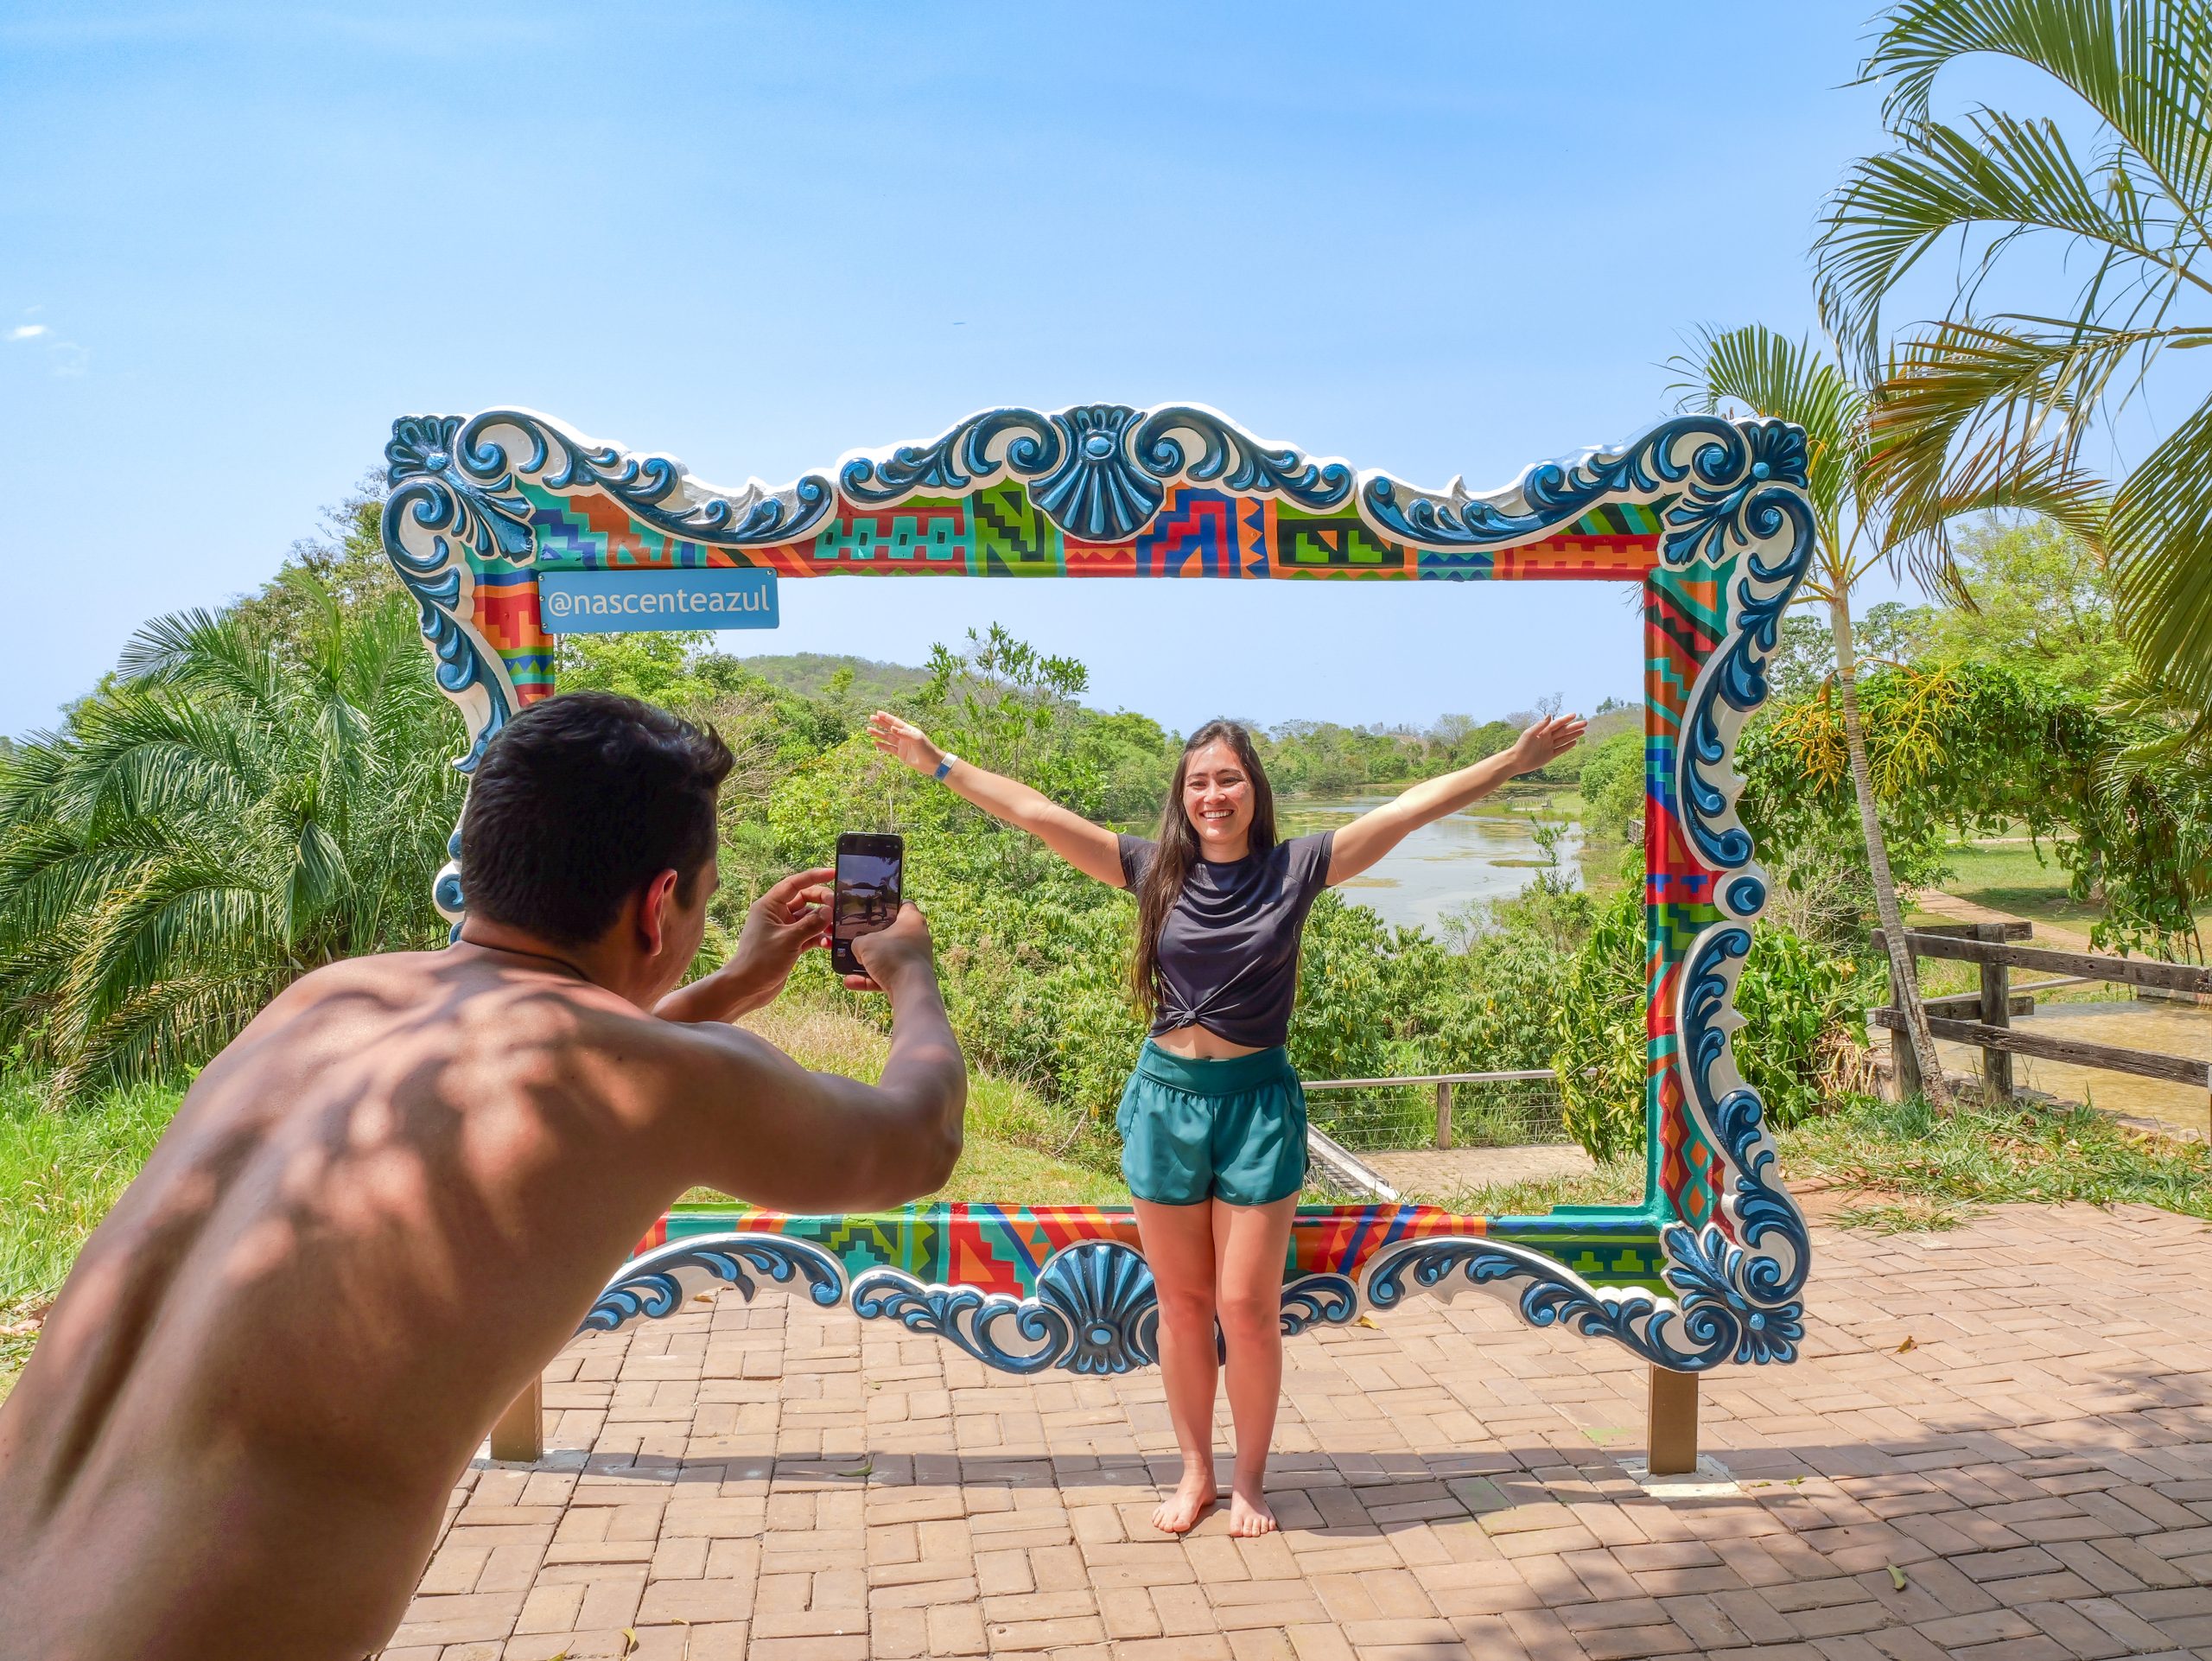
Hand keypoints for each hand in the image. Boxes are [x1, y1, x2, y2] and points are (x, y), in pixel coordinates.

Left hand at [721, 866, 833, 1006]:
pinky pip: (809, 934)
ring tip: (837, 927)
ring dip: (823, 921)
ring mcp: (783, 929)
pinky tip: (829, 943)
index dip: (814, 877)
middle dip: (822, 902)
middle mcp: (776, 914)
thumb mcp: (788, 940)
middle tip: (838, 909)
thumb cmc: (760, 961)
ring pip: (809, 917)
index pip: (794, 884)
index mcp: (769, 906)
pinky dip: (819, 937)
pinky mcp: (789, 944)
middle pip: (804, 899)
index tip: (833, 873)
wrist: (747, 987)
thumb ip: (811, 923)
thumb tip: (829, 911)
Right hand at [844, 903, 935, 994]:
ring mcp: (914, 959)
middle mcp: (917, 938)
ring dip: (868, 963)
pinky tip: (850, 982)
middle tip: (857, 938)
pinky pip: (887, 976)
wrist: (910, 989)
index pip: (903, 905)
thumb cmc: (892, 956)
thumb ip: (858, 942)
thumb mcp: (865, 943)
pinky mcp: (910, 977)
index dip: (889, 904)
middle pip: (892, 934)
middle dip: (873, 939)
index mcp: (912, 920)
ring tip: (848, 965)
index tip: (874, 908)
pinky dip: (870, 980)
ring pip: (888, 957)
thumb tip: (858, 948)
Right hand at [869, 711, 943, 774]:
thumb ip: (904, 734)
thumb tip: (891, 728)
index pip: (895, 722)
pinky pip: (889, 748)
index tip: (878, 712)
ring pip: (887, 738)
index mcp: (908, 730)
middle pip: (889, 728)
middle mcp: (904, 736)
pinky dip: (882, 746)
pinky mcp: (901, 754)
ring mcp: (902, 745)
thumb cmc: (927, 749)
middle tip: (871, 718)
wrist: (932, 763)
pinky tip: (875, 742)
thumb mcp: (916, 739)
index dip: (887, 717)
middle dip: (880, 723)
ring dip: (878, 733)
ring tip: (869, 729)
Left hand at [1508, 713, 1587, 774]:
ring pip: (1564, 740)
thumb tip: (1550, 715)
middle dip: (1574, 727)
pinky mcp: (1549, 756)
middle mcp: (1547, 738)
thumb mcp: (1530, 734)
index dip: (1565, 719)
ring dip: (1573, 735)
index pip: (1557, 724)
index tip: (1574, 714)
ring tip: (1583, 731)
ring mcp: (1549, 747)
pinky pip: (1561, 750)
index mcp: (1543, 731)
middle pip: (1563, 731)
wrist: (1517, 761)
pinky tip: (1575, 742)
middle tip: (1585, 722)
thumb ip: (1540, 725)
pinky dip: (1567, 746)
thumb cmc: (1522, 746)